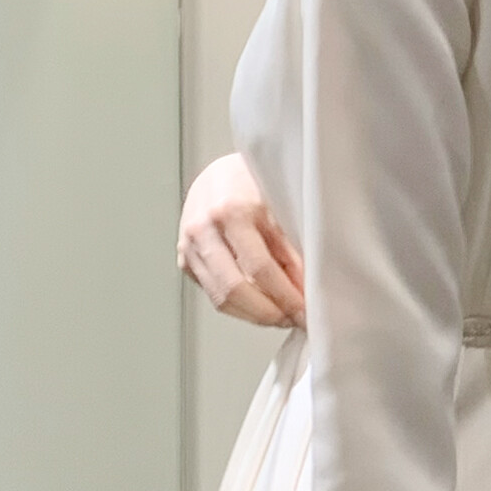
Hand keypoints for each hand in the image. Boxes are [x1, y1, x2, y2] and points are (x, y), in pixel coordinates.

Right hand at [177, 153, 303, 327]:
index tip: (306, 310)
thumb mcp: (279, 205)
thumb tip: (305, 289)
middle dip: (269, 313)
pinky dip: (239, 306)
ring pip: (221, 298)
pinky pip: (212, 294)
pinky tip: (259, 305)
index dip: (286, 296)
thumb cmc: (252, 182)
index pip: (260, 268)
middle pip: (235, 289)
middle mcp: (204, 228)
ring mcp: (189, 244)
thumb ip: (290, 247)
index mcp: (231, 210)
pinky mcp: (185, 258)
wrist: (219, 172)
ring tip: (280, 316)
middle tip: (293, 319)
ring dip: (254, 315)